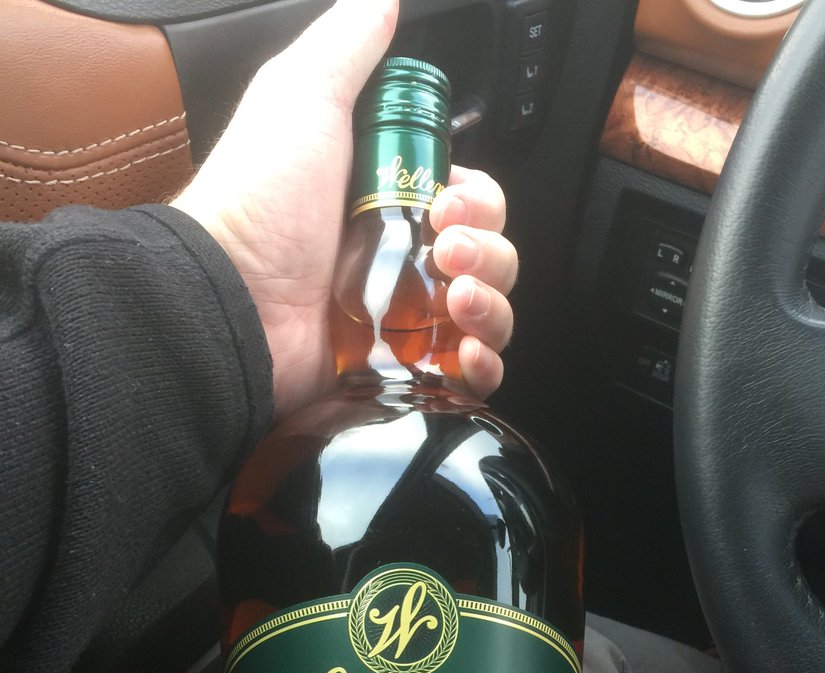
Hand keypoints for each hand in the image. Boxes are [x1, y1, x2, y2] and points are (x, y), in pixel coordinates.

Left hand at [173, 0, 516, 420]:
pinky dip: (481, 366)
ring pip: (489, 314)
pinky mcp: (398, 373)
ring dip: (491, 302)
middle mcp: (399, 263)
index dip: (480, 202)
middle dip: (488, 251)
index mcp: (387, 202)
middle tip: (444, 248)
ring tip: (452, 300)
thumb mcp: (301, 96)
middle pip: (491, 257)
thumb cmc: (258, 202)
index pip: (473, 203)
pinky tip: (464, 351)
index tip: (450, 200)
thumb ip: (348, 47)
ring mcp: (400, 322)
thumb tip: (384, 2)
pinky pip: (467, 377)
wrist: (227, 298)